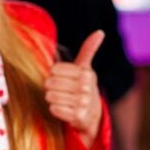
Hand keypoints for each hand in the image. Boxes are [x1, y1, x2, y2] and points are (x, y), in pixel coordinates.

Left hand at [45, 31, 104, 147]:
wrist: (93, 114)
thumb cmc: (83, 87)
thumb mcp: (85, 68)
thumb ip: (88, 50)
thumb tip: (100, 32)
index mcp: (86, 73)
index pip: (55, 69)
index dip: (53, 73)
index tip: (59, 77)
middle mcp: (86, 87)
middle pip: (51, 82)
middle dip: (50, 86)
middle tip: (57, 89)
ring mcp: (83, 102)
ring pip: (51, 96)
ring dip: (51, 98)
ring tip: (59, 98)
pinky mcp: (79, 117)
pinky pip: (55, 109)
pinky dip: (54, 109)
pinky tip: (61, 108)